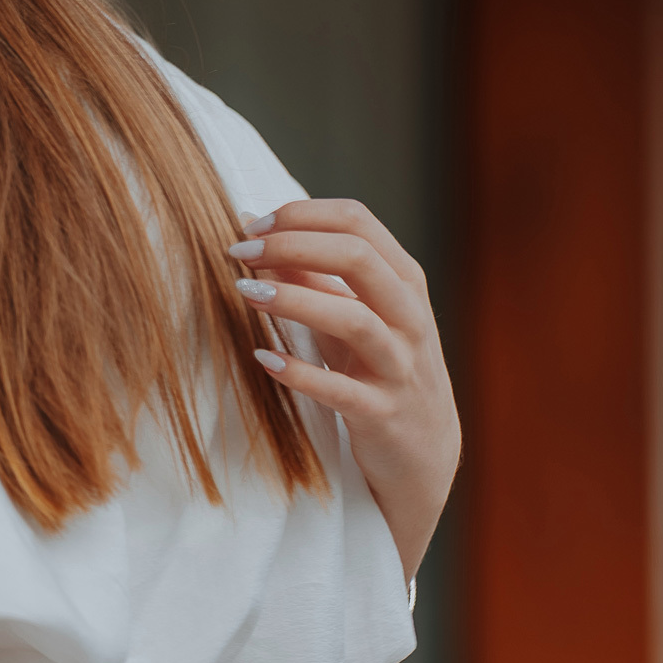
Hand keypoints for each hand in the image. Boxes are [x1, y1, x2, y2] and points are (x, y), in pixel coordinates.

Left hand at [230, 199, 459, 577]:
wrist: (423, 449)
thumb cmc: (377, 364)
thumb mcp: (350, 311)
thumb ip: (309, 271)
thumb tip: (251, 225)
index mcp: (403, 279)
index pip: (357, 221)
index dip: (301, 214)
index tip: (253, 225)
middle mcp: (409, 315)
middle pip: (357, 256)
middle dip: (292, 245)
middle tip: (240, 252)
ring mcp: (400, 365)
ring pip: (354, 318)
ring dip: (293, 299)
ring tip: (245, 292)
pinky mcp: (382, 413)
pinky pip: (340, 390)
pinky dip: (299, 372)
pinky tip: (263, 358)